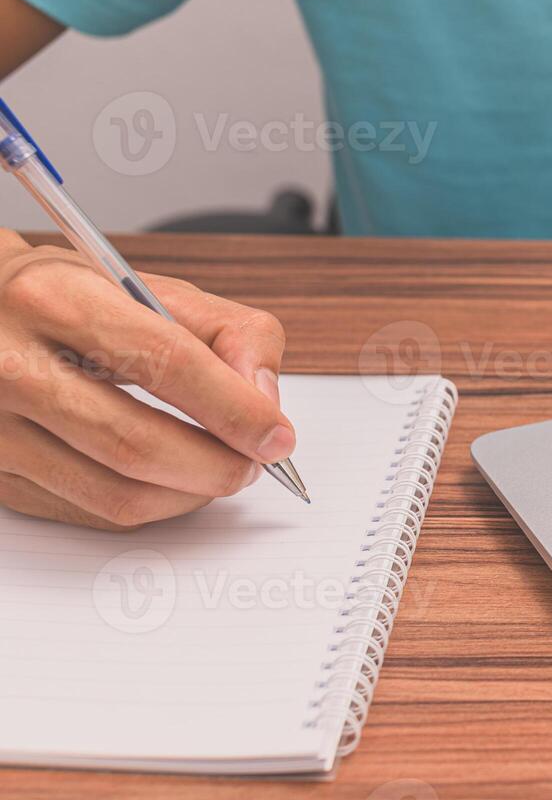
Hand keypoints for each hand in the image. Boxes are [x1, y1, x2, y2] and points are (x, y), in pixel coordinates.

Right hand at [0, 229, 295, 529]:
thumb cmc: (66, 299)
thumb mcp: (145, 287)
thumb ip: (227, 331)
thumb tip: (264, 399)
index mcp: (54, 299)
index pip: (166, 363)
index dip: (235, 408)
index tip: (277, 436)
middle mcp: (9, 364)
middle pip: (137, 443)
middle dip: (218, 465)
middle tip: (254, 463)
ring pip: (115, 494)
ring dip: (190, 495)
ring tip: (220, 471)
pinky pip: (90, 512)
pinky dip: (149, 506)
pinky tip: (170, 481)